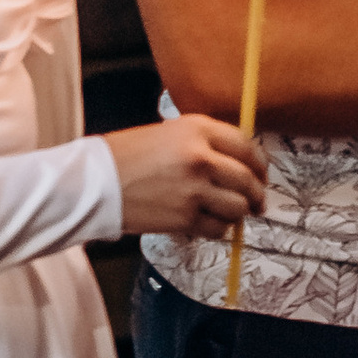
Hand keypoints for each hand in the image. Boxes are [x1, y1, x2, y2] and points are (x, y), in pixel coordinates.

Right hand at [108, 113, 268, 239]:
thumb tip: (236, 161)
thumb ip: (204, 142)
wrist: (95, 181)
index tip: (261, 174)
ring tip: (232, 213)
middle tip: (256, 201)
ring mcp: (195, 189)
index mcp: (198, 129)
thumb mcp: (169, 132)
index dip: (260, 164)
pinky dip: (220, 229)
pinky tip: (212, 223)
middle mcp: (202, 157)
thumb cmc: (126, 155)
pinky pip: (219, 228)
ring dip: (239, 213)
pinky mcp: (186, 218)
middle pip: (248, 179)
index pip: (247, 146)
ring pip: (239, 206)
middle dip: (256, 193)